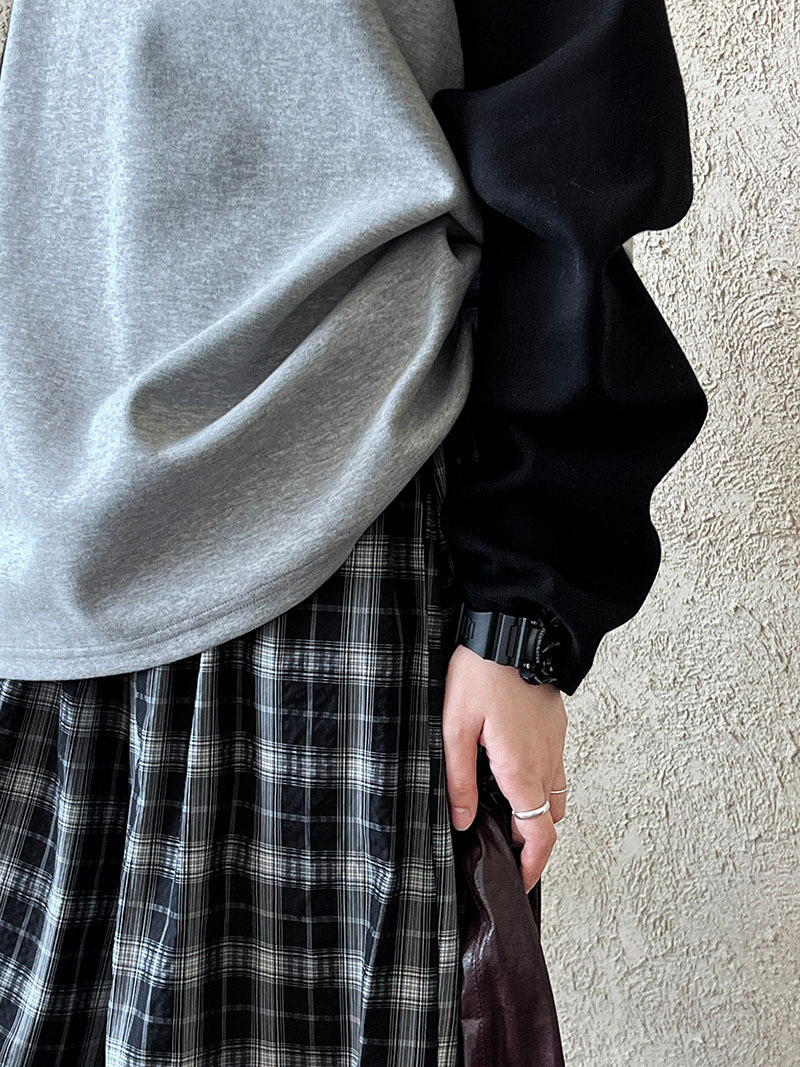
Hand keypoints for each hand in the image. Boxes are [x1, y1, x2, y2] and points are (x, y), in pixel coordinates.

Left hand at [442, 642, 567, 892]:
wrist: (514, 630)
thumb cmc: (481, 673)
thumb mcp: (455, 727)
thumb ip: (459, 779)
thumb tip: (464, 821)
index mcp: (521, 769)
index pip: (539, 834)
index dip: (533, 865)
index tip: (520, 881)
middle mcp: (546, 760)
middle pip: (551, 820)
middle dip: (533, 843)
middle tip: (506, 850)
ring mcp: (555, 743)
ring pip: (556, 794)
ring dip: (538, 813)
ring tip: (507, 815)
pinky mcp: (555, 726)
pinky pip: (555, 767)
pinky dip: (541, 785)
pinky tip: (513, 774)